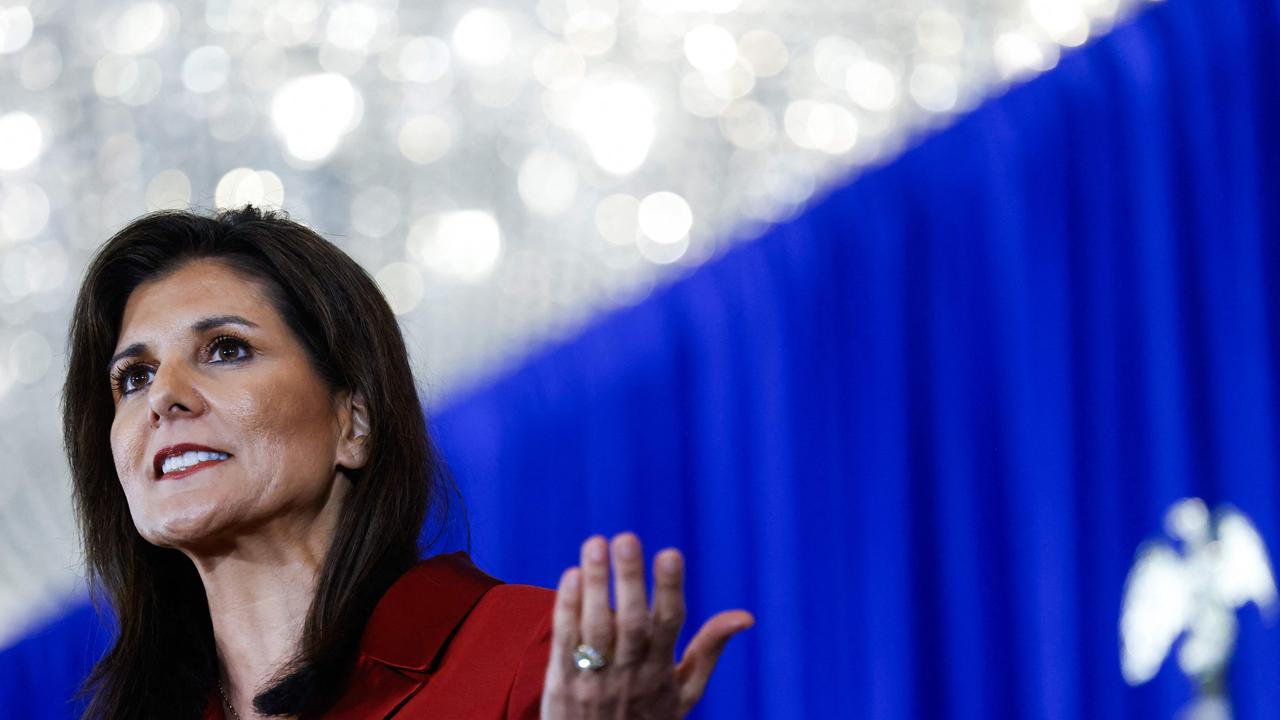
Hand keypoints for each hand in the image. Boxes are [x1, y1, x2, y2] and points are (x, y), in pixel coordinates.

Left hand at [541, 532, 753, 718]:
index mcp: (661, 671)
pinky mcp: (563, 681)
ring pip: (595, 627)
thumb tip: (745, 616)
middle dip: (629, 579)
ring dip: (595, 584)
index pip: (669, 625)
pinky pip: (565, 641)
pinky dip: (567, 608)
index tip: (671, 553)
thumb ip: (710, 650)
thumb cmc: (648, 719)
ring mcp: (595, 678)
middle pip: (631, 622)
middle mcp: (630, 673)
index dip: (670, 589)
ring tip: (595, 544)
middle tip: (626, 538)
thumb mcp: (686, 693)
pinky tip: (571, 576)